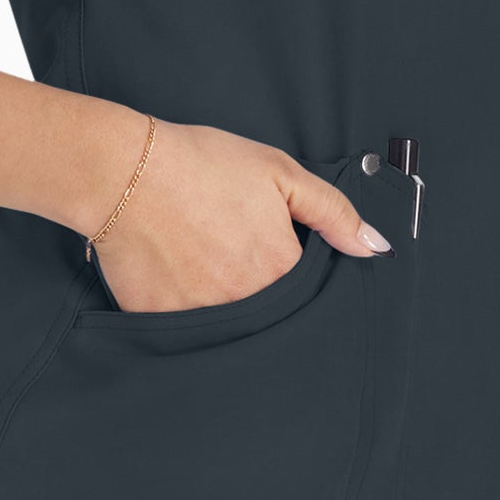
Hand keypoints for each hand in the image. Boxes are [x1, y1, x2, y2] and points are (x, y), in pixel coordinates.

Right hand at [86, 120, 390, 311]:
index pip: (306, 293)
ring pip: (230, 331)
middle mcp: (247, 305)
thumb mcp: (279, 173)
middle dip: (260, 294)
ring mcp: (203, 322)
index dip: (292, 271)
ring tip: (204, 266)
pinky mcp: (161, 327)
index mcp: (281, 270)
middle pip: (271, 317)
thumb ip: (333, 212)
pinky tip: (175, 278)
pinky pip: (185, 335)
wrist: (124, 171)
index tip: (271, 251)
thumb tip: (375, 247)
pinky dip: (186, 313)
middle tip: (231, 255)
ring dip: (226, 308)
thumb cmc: (203, 164)